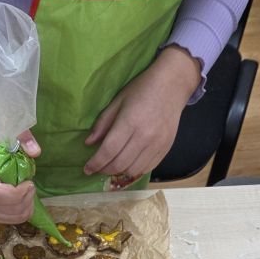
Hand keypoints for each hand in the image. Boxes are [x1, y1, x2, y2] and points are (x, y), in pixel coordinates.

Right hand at [0, 117, 41, 223]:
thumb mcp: (7, 135)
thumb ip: (22, 138)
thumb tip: (35, 152)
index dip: (16, 193)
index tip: (29, 183)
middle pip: (3, 207)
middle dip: (24, 200)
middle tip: (32, 187)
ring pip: (9, 217)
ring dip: (26, 207)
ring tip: (30, 193)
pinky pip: (9, 221)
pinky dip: (22, 214)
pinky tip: (26, 202)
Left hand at [84, 46, 201, 183]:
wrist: (172, 85)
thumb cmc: (142, 89)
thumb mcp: (118, 101)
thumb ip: (103, 123)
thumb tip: (89, 143)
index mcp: (130, 122)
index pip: (108, 150)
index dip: (95, 163)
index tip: (87, 169)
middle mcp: (145, 136)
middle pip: (119, 164)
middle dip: (104, 170)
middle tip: (97, 168)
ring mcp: (157, 144)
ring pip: (133, 170)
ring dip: (119, 173)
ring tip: (111, 166)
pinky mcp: (165, 149)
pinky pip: (147, 168)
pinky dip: (134, 171)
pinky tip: (127, 164)